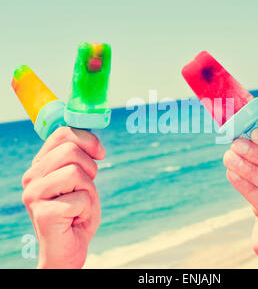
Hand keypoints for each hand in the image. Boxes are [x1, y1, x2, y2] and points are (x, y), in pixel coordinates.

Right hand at [22, 127, 104, 268]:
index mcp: (41, 165)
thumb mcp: (82, 179)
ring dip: (88, 190)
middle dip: (90, 169)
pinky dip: (87, 209)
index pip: (62, 134)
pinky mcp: (44, 214)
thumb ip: (80, 157)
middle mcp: (32, 177)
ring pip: (76, 172)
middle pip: (70, 150)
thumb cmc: (78, 211)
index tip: (100, 153)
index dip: (87, 139)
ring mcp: (34, 195)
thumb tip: (92, 139)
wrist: (70, 247)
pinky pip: (81, 198)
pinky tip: (76, 219)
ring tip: (79, 205)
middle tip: (85, 189)